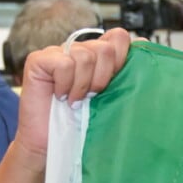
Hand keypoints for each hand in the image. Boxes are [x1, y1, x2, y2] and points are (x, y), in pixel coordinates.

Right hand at [13, 28, 132, 168]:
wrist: (56, 146)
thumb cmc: (84, 124)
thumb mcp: (113, 98)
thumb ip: (125, 72)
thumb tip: (143, 42)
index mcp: (98, 56)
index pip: (118, 37)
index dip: (122, 59)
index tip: (115, 83)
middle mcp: (79, 50)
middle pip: (104, 47)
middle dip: (103, 77)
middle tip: (93, 96)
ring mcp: (57, 53)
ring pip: (85, 55)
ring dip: (83, 85)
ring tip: (76, 100)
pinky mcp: (39, 60)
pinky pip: (64, 63)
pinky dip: (65, 84)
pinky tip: (61, 97)